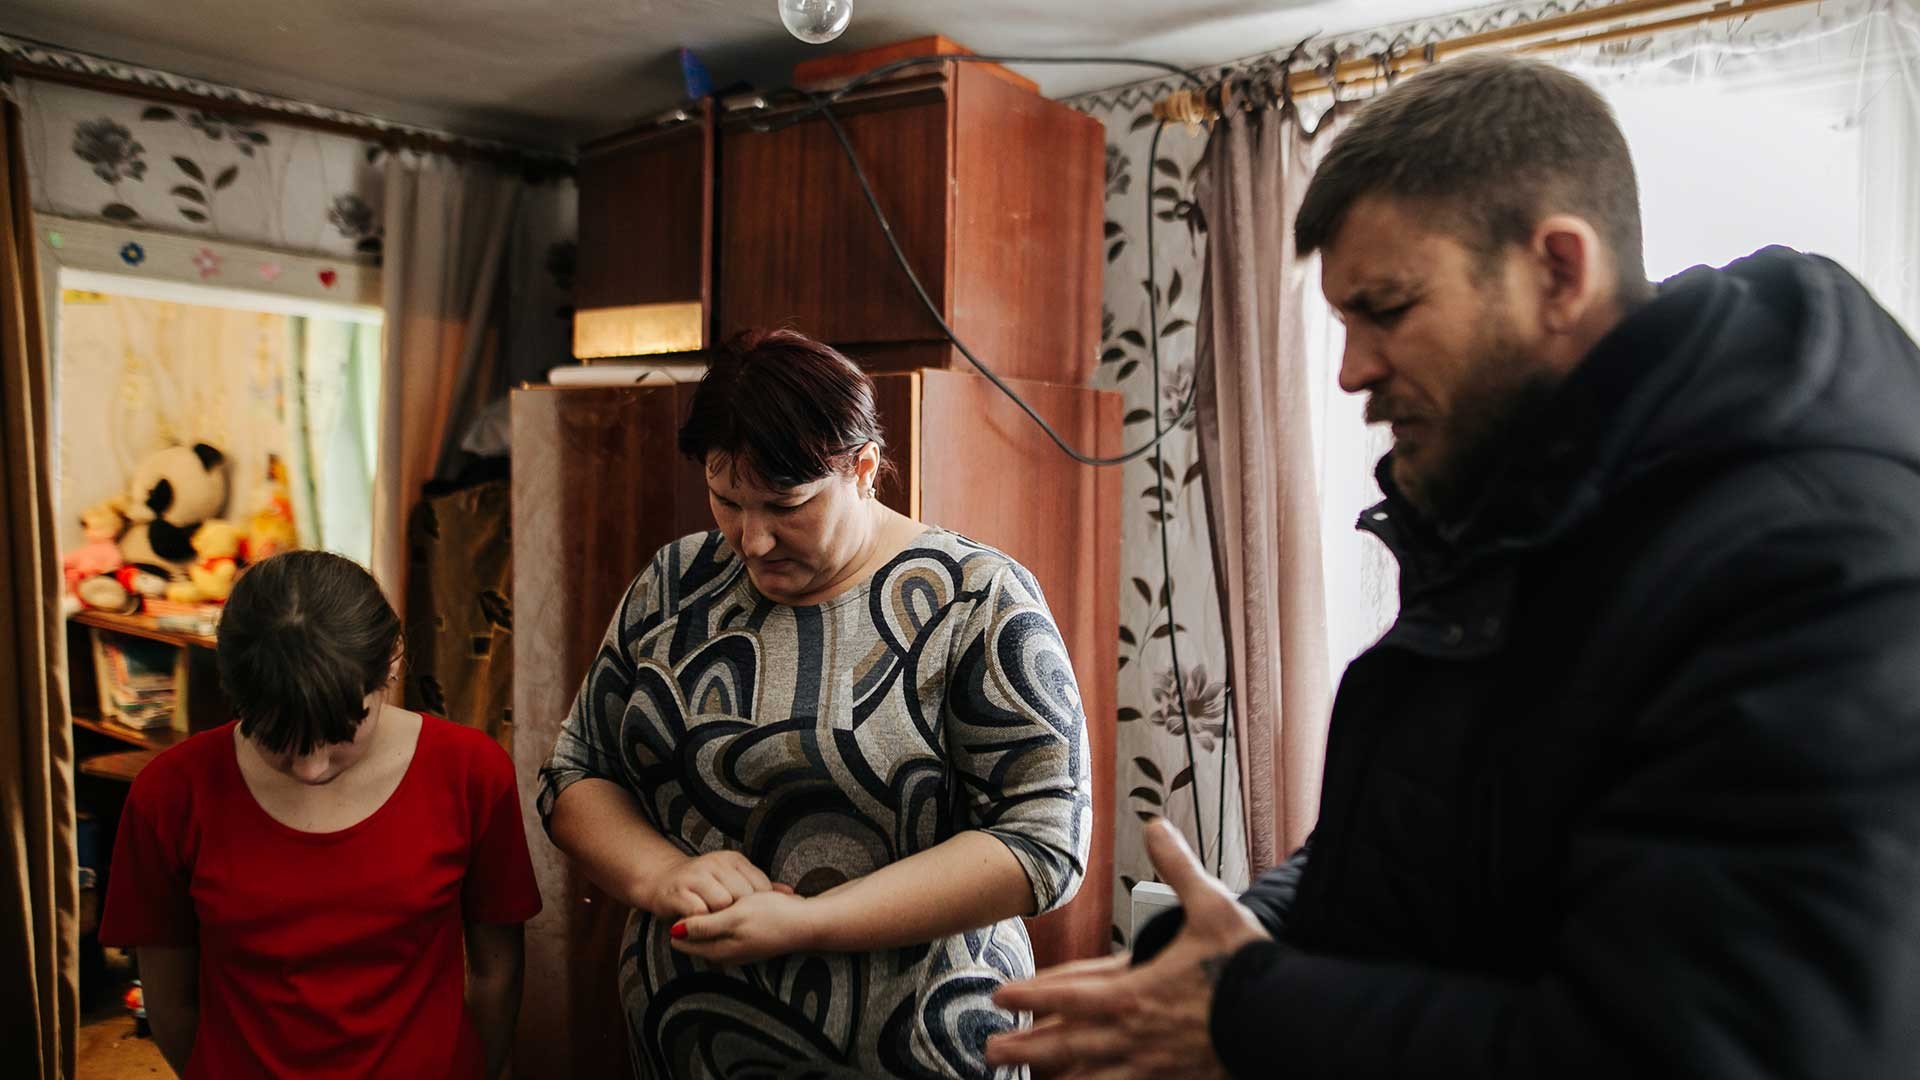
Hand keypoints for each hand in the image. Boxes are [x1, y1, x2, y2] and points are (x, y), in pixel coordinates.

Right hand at [645, 850, 792, 919]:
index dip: (760, 905)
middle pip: (743, 895)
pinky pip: (698, 912)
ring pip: (722, 903)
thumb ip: (759, 887)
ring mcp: (696, 876)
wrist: (661, 881)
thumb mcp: (732, 880)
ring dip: (722, 919)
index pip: (759, 884)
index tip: (757, 918)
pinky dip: (703, 922)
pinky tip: (704, 927)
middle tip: (738, 926)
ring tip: (721, 927)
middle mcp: (715, 863)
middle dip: (742, 914)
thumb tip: (792, 894)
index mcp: (732, 859)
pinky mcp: (678, 892)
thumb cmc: (703, 886)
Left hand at [669, 889, 822, 965]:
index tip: (679, 901)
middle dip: (689, 921)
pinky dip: (721, 919)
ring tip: (706, 899)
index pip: (682, 940)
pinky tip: (729, 905)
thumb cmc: (773, 917)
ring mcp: (738, 949)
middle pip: (695, 939)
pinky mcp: (749, 941)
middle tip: (689, 897)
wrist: (808, 924)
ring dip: (706, 918)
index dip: (677, 921)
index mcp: (719, 950)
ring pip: (710, 934)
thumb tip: (675, 932)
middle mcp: (726, 954)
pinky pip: (725, 931)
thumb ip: (705, 926)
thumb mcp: (735, 917)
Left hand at [985, 818, 1268, 1078]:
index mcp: (1134, 990)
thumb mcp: (1212, 906)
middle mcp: (1133, 1033)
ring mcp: (1150, 1065)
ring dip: (1053, 1077)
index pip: (1067, 993)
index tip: (1000, 996)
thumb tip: (1154, 824)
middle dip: (1026, 1047)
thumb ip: (1177, 868)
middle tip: (990, 1052)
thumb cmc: (1245, 967)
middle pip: (1065, 1043)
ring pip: (1089, 1076)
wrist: (1286, 1020)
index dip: (1030, 994)